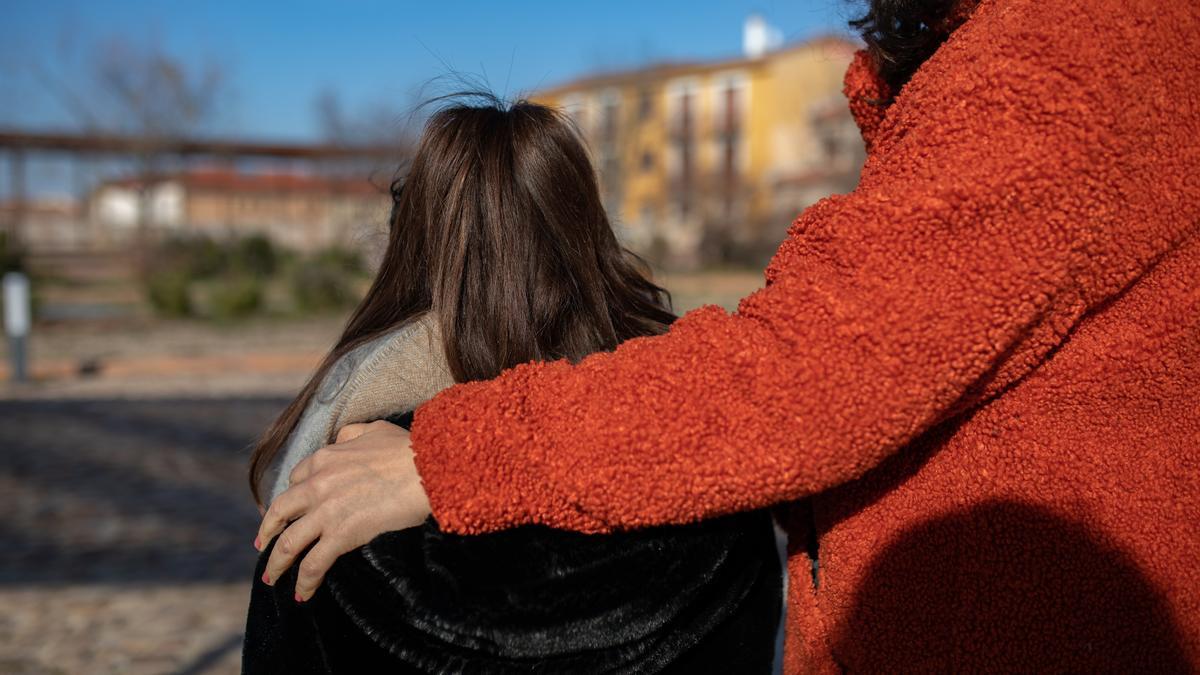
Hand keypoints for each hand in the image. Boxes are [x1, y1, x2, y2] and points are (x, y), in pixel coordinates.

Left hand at [254, 420, 431, 600]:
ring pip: (288, 542)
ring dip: (276, 564)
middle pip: (280, 511)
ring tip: (271, 578)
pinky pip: (313, 564)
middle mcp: (318, 484)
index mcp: (326, 458)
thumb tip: (342, 439)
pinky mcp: (341, 535)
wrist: (429, 469)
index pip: (297, 477)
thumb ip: (352, 434)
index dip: (292, 495)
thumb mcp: (375, 430)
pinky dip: (304, 582)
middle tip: (262, 543)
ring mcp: (327, 511)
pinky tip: (301, 595)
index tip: (291, 508)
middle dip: (268, 530)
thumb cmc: (410, 450)